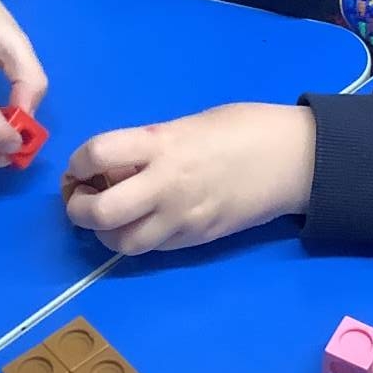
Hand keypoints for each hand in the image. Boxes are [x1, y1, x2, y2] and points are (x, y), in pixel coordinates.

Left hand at [61, 102, 315, 254]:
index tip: (82, 165)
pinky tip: (144, 221)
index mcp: (163, 145)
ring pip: (122, 244)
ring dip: (106, 233)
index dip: (78, 162)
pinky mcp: (197, 240)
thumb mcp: (189, 124)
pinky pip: (153, 248)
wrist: (295, 160)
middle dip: (79, 209)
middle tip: (83, 199)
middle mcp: (166, 186)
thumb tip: (118, 164)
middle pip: (101, 213)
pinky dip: (137, 238)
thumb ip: (151, 144)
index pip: (98, 154)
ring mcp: (182, 220)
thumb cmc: (245, 127)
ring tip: (112, 217)